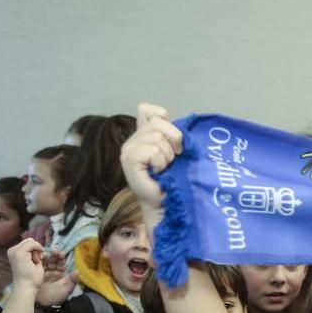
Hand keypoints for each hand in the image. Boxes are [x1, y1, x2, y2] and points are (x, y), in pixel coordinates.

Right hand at [7, 238, 45, 291]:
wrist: (26, 287)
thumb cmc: (31, 278)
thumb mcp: (33, 262)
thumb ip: (34, 253)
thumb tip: (36, 244)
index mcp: (14, 253)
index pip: (28, 243)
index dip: (36, 250)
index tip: (36, 261)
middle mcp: (12, 250)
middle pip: (29, 241)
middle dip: (36, 249)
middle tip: (35, 262)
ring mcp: (14, 251)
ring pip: (31, 241)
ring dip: (37, 251)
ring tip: (34, 262)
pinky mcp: (18, 252)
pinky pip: (32, 243)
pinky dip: (38, 249)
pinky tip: (36, 260)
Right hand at [36, 249, 78, 306]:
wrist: (44, 304)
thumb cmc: (57, 297)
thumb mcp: (67, 290)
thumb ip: (72, 281)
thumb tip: (77, 271)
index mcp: (60, 274)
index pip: (61, 264)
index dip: (61, 258)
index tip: (61, 253)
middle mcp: (52, 272)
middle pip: (53, 262)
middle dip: (53, 256)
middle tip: (53, 250)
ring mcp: (44, 273)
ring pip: (45, 263)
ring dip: (45, 257)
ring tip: (44, 252)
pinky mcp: (36, 275)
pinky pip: (37, 267)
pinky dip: (37, 262)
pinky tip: (37, 258)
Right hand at [120, 103, 182, 222]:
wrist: (166, 203)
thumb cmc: (173, 180)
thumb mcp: (177, 153)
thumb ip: (174, 136)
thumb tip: (182, 129)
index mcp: (144, 134)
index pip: (147, 109)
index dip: (165, 121)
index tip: (174, 142)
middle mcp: (134, 139)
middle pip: (158, 122)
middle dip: (174, 141)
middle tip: (173, 160)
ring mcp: (128, 148)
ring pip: (156, 136)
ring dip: (168, 155)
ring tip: (165, 168)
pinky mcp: (128, 159)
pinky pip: (152, 150)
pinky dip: (160, 162)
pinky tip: (158, 172)